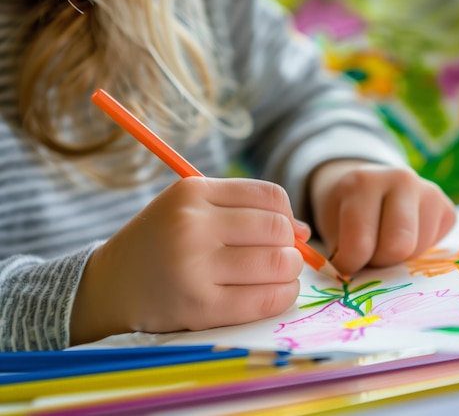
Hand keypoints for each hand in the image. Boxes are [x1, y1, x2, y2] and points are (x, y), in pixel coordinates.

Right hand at [70, 177, 307, 344]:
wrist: (111, 287)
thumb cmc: (162, 242)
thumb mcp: (192, 209)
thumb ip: (245, 211)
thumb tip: (304, 231)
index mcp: (192, 192)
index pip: (270, 195)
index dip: (287, 214)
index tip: (281, 230)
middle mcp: (192, 225)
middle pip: (277, 229)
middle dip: (290, 245)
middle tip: (282, 255)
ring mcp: (194, 268)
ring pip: (278, 263)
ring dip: (290, 270)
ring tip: (278, 273)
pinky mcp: (199, 308)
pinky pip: (265, 300)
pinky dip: (283, 295)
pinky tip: (275, 292)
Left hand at [309, 160, 455, 276]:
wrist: (366, 187)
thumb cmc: (345, 212)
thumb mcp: (331, 227)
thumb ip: (343, 253)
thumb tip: (358, 285)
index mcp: (364, 183)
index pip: (360, 243)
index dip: (349, 264)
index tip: (343, 265)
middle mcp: (401, 180)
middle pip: (397, 247)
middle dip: (379, 261)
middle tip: (368, 255)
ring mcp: (429, 192)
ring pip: (417, 250)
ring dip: (398, 258)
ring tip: (385, 242)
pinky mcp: (448, 209)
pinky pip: (434, 247)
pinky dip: (417, 252)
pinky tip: (405, 236)